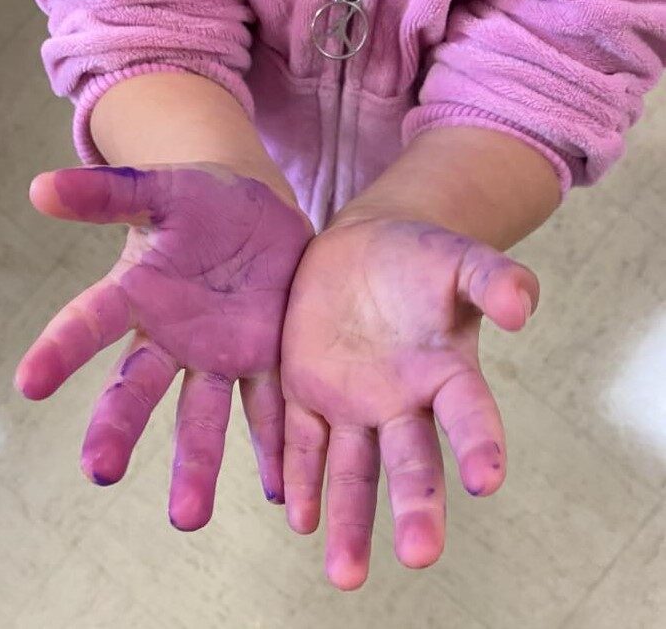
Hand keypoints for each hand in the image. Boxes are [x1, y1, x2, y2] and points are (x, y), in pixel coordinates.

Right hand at [15, 163, 312, 528]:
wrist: (258, 214)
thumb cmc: (203, 200)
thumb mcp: (161, 190)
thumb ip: (110, 194)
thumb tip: (38, 187)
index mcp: (138, 293)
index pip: (90, 323)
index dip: (60, 349)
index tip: (30, 382)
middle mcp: (172, 337)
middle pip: (139, 387)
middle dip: (118, 428)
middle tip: (99, 471)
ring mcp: (220, 354)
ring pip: (203, 414)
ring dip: (197, 463)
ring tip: (187, 517)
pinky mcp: (267, 357)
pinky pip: (269, 407)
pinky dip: (275, 446)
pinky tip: (281, 491)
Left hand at [280, 218, 537, 588]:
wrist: (358, 249)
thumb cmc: (418, 256)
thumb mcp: (458, 260)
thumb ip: (493, 279)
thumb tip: (522, 307)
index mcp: (444, 370)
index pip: (469, 414)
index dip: (480, 444)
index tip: (487, 481)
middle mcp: (401, 400)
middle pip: (410, 461)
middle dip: (415, 505)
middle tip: (419, 555)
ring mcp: (352, 403)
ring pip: (353, 470)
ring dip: (349, 519)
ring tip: (346, 573)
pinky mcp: (306, 393)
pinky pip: (302, 443)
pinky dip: (300, 480)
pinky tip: (300, 517)